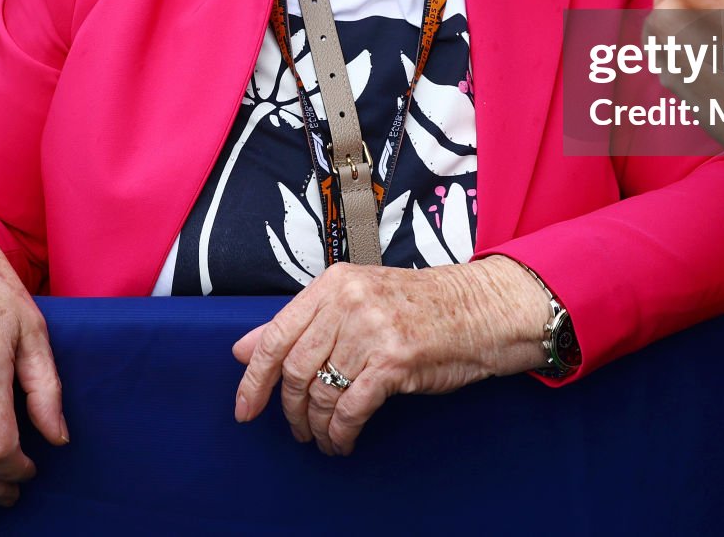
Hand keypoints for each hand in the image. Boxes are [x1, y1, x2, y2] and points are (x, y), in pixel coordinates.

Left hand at [232, 259, 545, 455]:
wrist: (481, 310)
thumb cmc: (418, 308)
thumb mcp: (355, 302)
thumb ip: (299, 324)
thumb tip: (242, 349)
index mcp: (332, 284)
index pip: (275, 336)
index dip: (253, 379)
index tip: (244, 409)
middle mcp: (348, 302)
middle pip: (295, 369)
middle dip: (289, 410)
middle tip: (296, 429)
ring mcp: (372, 330)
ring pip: (322, 393)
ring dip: (317, 426)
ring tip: (323, 438)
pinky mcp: (395, 360)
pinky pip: (351, 408)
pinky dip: (341, 432)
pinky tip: (343, 441)